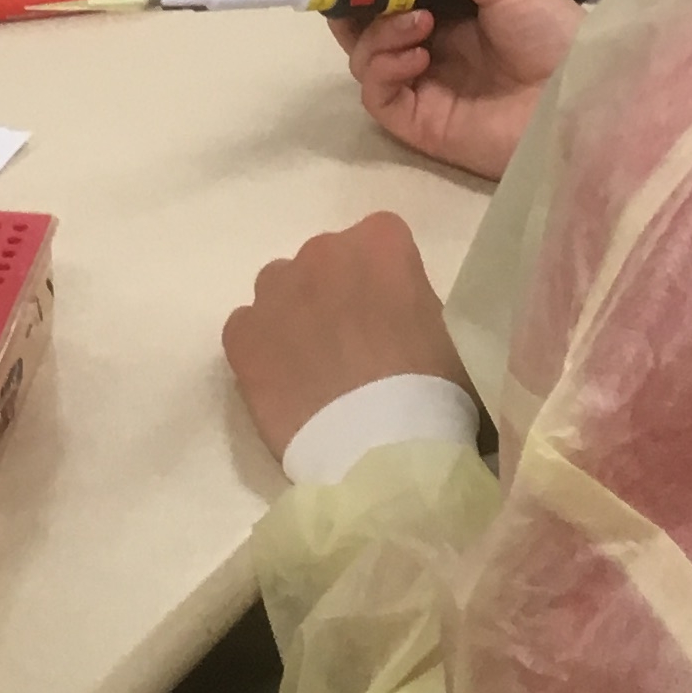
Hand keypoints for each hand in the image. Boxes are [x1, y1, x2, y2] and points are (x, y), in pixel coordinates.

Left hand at [223, 209, 469, 463]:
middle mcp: (322, 252)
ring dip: (295, 315)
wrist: (379, 453)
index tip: (393, 315)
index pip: (381, 239)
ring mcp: (275, 291)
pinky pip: (248, 329)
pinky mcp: (241, 334)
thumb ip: (416, 300)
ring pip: (281, 289)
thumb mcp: (450, 330)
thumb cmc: (433, 393)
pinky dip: (262, 349)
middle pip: (327, 262)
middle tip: (354, 345)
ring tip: (314, 366)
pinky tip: (286, 385)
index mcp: (381, 243)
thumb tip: (399, 311)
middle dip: (337, 293)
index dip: (386, 279)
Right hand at [326, 0, 576, 182]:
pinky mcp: (420, 122)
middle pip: (368, 25)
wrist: (577, 98)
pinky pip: (377, 94)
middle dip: (358, 6)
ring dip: (378, 33)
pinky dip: (383, 68)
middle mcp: (433, 45)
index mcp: (453, 9)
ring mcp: (424, 85)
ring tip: (419, 24)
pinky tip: (415, 56)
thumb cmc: (549, 31)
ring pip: (365, 57)